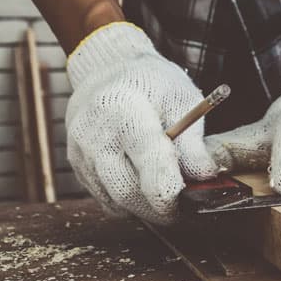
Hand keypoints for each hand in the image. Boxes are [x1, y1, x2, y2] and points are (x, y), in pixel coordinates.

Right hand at [65, 23, 217, 223]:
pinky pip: (102, 197)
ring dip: (141, 208)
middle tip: (178, 211)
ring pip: (113, 199)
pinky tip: (141, 189)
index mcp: (124, 110)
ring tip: (163, 200)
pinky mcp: (76, 162)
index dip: (168, 191)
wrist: (108, 69)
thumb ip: (192, 141)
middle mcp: (95, 132)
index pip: (147, 161)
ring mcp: (80, 149)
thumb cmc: (151, 84)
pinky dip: (125, 202)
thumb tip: (205, 175)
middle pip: (126, 189)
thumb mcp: (182, 100)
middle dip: (155, 208)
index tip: (185, 203)